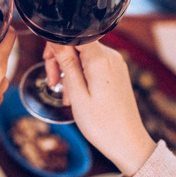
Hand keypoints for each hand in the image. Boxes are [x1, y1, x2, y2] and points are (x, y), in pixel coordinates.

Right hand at [48, 41, 155, 176]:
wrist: (128, 143)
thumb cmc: (101, 123)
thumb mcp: (77, 93)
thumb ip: (66, 62)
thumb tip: (55, 39)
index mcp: (100, 59)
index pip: (74, 33)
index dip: (57, 41)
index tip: (48, 60)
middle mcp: (111, 56)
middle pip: (77, 43)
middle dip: (60, 58)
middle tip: (52, 81)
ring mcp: (115, 64)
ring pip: (84, 55)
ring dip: (69, 70)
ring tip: (64, 95)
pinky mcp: (116, 73)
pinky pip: (93, 65)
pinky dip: (81, 75)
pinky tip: (76, 94)